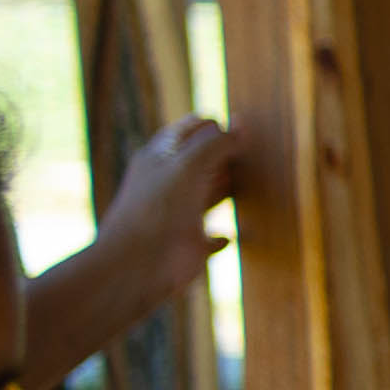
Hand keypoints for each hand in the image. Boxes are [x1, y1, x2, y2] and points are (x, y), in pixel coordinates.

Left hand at [89, 116, 234, 306]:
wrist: (136, 264)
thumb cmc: (157, 210)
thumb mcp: (189, 165)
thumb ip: (216, 143)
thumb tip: (239, 125)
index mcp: (160, 158)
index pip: (192, 128)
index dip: (217, 127)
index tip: (241, 134)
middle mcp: (169, 182)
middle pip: (202, 160)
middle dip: (226, 155)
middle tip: (252, 152)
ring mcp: (179, 213)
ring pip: (207, 194)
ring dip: (227, 189)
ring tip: (251, 184)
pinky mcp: (188, 244)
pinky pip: (209, 238)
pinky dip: (220, 238)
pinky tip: (228, 238)